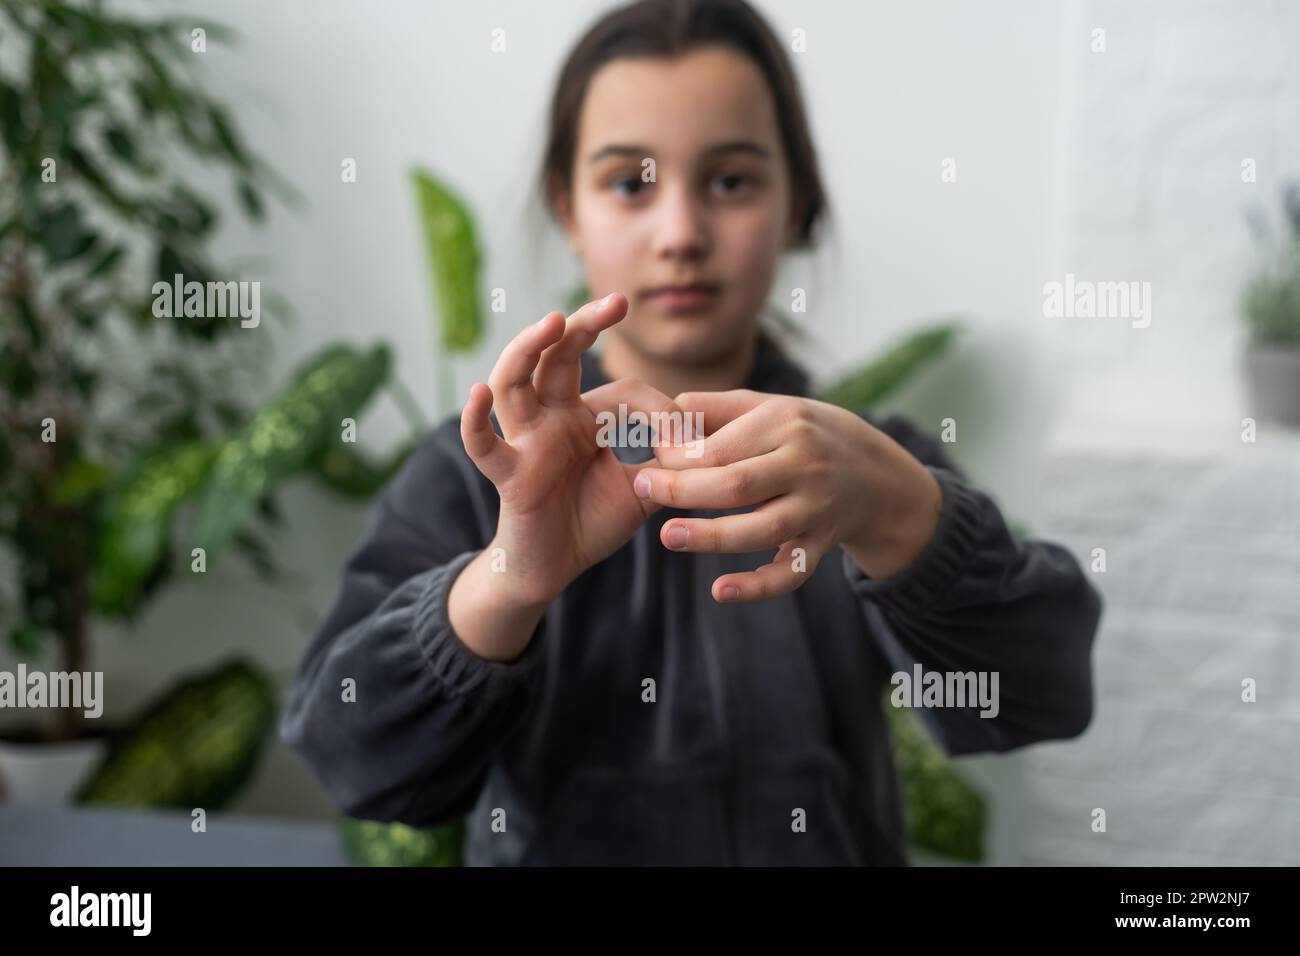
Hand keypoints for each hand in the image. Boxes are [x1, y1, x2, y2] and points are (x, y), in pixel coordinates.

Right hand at [460, 293, 682, 607]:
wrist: (555, 568)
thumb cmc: (592, 520)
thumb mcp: (642, 486)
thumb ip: (669, 462)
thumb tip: (711, 440)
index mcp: (581, 416)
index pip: (620, 389)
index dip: (658, 407)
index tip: (686, 432)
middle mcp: (548, 418)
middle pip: (556, 357)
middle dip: (584, 326)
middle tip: (617, 301)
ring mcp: (524, 441)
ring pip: (513, 384)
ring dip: (527, 349)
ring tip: (552, 323)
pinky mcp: (507, 475)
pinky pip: (483, 445)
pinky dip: (475, 420)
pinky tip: (476, 395)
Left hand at [630, 390, 943, 602]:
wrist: (877, 475)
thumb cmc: (807, 434)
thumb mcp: (772, 408)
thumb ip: (718, 408)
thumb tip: (664, 410)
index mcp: (787, 425)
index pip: (723, 446)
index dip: (680, 455)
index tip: (647, 458)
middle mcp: (805, 466)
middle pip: (737, 485)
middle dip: (684, 490)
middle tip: (641, 486)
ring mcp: (816, 509)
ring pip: (760, 529)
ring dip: (711, 537)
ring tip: (667, 536)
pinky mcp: (821, 545)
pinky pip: (789, 573)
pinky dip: (757, 587)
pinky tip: (720, 591)